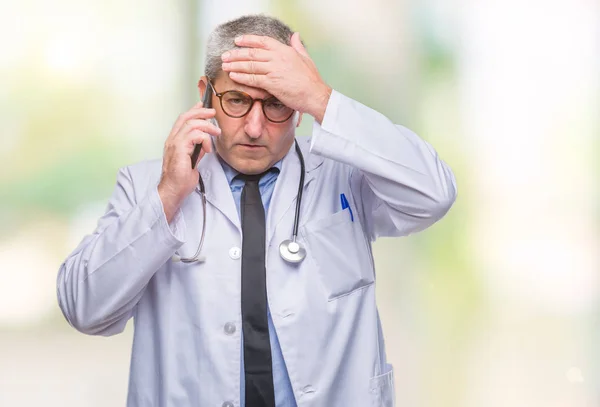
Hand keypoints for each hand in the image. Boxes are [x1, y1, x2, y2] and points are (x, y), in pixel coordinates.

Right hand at [158, 102, 220, 221]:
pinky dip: (204, 139)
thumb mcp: (193, 161)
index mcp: (174, 141)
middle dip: (201, 112)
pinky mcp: (179, 149)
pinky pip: (194, 135)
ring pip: (191, 124)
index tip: (202, 106)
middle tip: (212, 112)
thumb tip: (205, 142)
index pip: (182, 120)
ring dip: (206, 126)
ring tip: (216, 132)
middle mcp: (172, 140)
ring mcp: (174, 143)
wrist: (173, 190)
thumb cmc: (180, 179)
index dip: (193, 111)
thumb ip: (197, 150)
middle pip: (185, 117)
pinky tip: (207, 148)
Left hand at [221, 32, 331, 123]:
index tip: (237, 41)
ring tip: (224, 65)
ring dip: (235, 65)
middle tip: (225, 55)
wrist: (315, 95)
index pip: (263, 41)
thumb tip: (295, 36)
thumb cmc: (312, 80)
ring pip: (250, 65)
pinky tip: (233, 76)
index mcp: (285, 50)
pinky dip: (241, 77)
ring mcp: (274, 70)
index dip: (248, 40)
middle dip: (236, 54)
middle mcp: (278, 58)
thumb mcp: (306, 58)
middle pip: (252, 53)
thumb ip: (298, 46)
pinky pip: (253, 79)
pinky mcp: (272, 84)